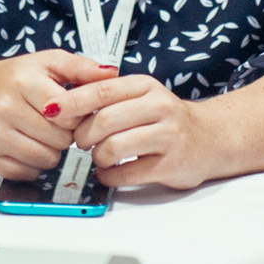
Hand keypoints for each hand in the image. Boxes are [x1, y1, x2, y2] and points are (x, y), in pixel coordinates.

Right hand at [0, 50, 117, 178]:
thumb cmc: (12, 79)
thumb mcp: (47, 63)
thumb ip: (81, 67)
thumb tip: (111, 72)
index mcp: (23, 82)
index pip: (70, 114)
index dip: (76, 116)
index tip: (71, 112)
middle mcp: (4, 107)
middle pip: (59, 140)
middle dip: (63, 135)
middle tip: (53, 124)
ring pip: (45, 160)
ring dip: (50, 152)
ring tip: (39, 134)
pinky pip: (26, 173)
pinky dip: (31, 164)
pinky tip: (25, 145)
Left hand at [75, 75, 226, 190]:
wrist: (211, 138)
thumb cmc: (167, 118)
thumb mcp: (141, 96)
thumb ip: (108, 97)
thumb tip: (64, 104)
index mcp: (146, 86)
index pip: (101, 91)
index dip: (72, 102)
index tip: (52, 111)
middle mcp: (160, 107)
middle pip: (104, 121)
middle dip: (83, 136)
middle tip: (80, 141)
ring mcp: (168, 136)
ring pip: (113, 148)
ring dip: (97, 157)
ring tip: (100, 157)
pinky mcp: (171, 165)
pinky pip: (126, 173)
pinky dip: (109, 176)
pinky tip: (110, 172)